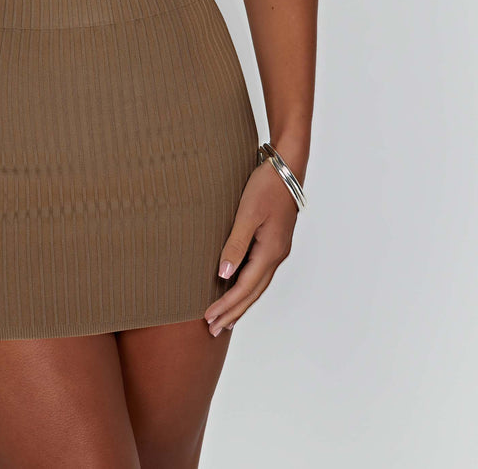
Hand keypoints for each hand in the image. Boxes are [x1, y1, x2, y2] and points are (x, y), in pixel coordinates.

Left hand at [204, 156, 298, 335]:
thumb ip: (235, 244)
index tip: (209, 318)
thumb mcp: (247, 214)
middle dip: (234, 312)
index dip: (226, 304)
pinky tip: (238, 286)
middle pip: (253, 292)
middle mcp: (276, 255)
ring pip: (258, 284)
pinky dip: (247, 285)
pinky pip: (259, 271)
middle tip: (215, 330)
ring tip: (227, 318)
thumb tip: (224, 275)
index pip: (245, 288)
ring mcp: (277, 248)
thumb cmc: (266, 186)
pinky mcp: (274, 240)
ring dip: (241, 302)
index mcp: (270, 252)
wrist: (287, 167)